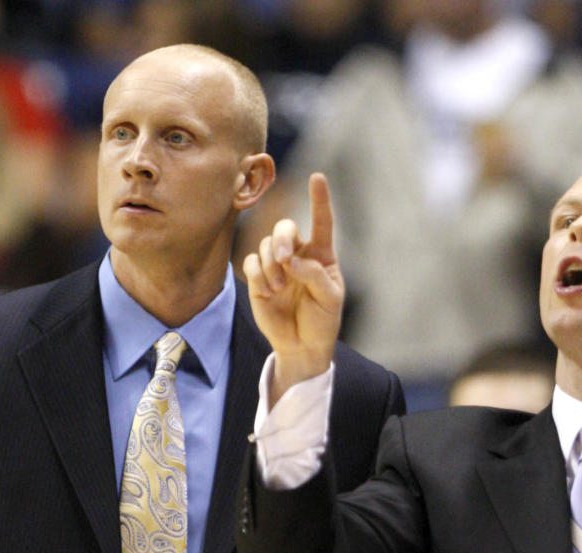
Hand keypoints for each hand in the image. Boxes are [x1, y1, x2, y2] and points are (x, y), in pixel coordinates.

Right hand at [241, 173, 343, 399]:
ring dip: (271, 265)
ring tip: (279, 288)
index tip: (317, 178)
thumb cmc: (322, 321)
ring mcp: (276, 266)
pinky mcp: (259, 279)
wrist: (302, 346)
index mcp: (321, 255)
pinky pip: (251, 262)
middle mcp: (298, 254)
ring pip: (266, 245)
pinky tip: (269, 292)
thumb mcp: (330, 299)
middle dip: (281, 239)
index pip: (321, 222)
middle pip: (284, 227)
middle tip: (284, 261)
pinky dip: (259, 275)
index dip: (319, 200)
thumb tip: (291, 260)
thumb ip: (314, 275)